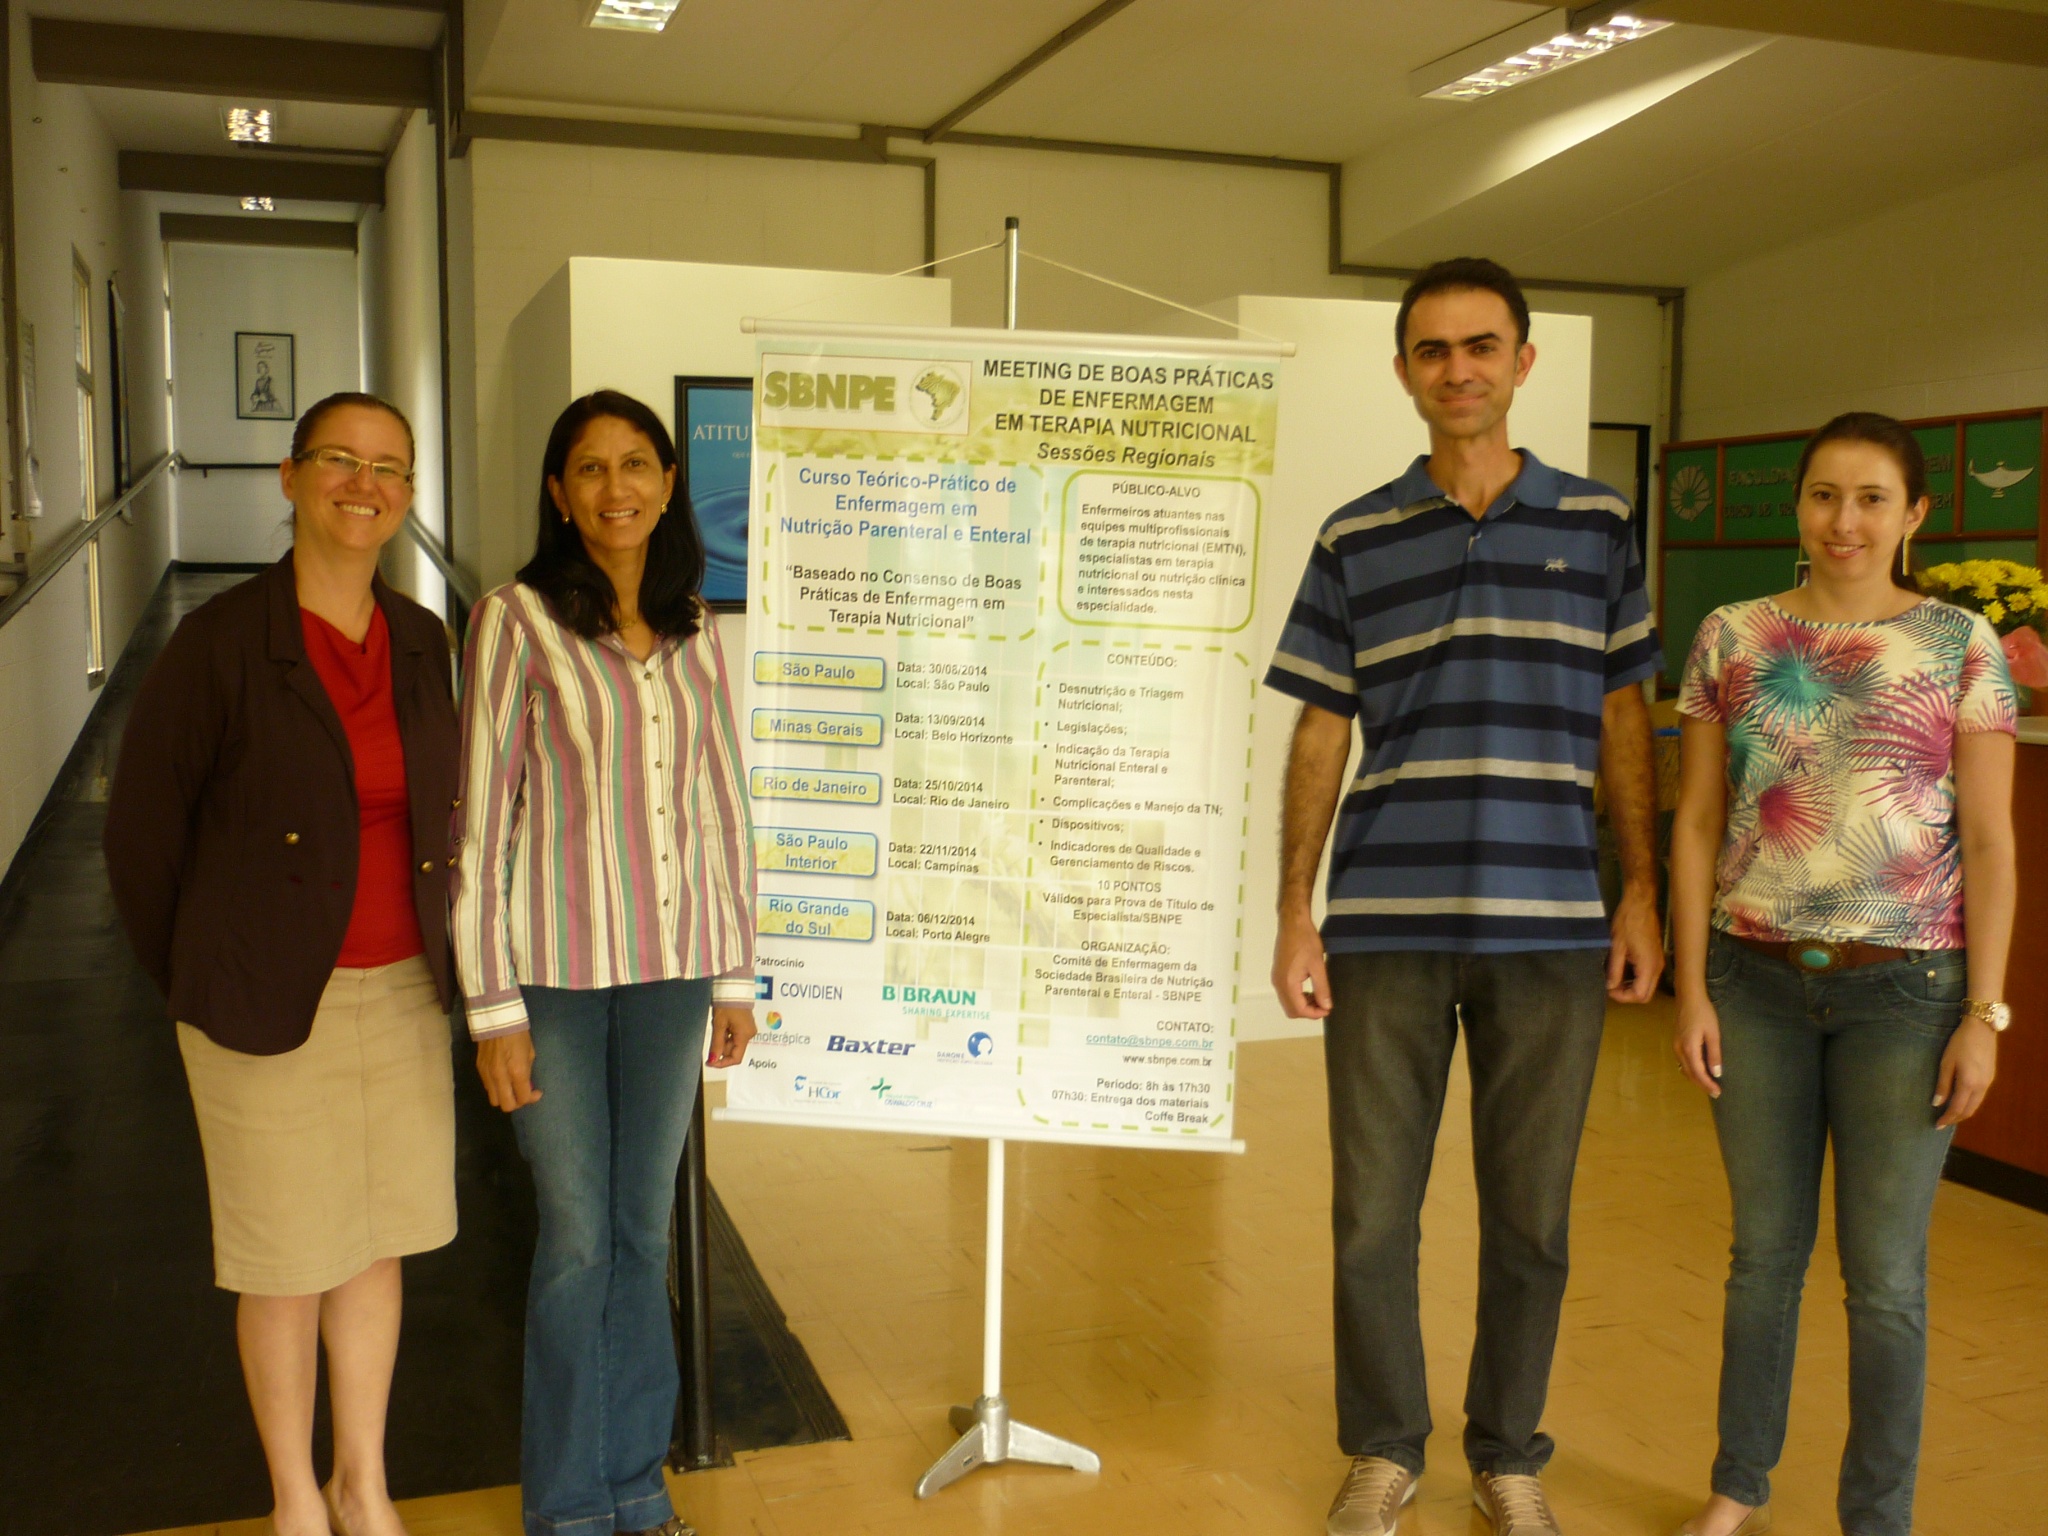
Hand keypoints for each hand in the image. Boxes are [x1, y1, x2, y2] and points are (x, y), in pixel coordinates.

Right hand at [477, 1031, 539, 1112]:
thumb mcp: (530, 1053)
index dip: (531, 1099)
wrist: (497, 1019)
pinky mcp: (479, 1070)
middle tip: (523, 1093)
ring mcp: (487, 1075)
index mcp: (517, 1072)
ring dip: (504, 1097)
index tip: (536, 1092)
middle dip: (517, 1103)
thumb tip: (527, 1085)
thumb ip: (527, 1072)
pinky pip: (487, 1088)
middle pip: (506, 1106)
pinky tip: (503, 1080)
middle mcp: (500, 1077)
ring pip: (494, 1100)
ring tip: (512, 1088)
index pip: (522, 1098)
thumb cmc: (519, 1034)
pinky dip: (496, 1088)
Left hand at [707, 1005, 755, 1067]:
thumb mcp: (719, 1025)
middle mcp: (749, 1034)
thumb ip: (716, 1044)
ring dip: (722, 1039)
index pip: (736, 1058)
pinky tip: (722, 1024)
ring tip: (717, 1024)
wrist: (734, 987)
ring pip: (733, 1043)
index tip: (709, 1062)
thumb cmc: (727, 1004)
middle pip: (734, 1050)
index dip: (722, 1063)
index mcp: (745, 1035)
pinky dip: (726, 1034)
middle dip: (720, 1047)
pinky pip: (735, 1035)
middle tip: (712, 1034)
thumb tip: (712, 1060)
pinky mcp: (745, 1025)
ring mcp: (748, 1029)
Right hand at [1272, 907, 1332, 1019]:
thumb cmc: (1306, 941)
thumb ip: (1322, 988)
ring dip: (1303, 1004)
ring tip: (1318, 996)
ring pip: (1288, 1003)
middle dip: (1308, 1011)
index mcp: (1288, 983)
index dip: (1314, 1014)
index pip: (1299, 1010)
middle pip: (1291, 1010)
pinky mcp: (1278, 973)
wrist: (1292, 923)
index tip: (1328, 1009)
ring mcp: (1276, 978)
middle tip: (1324, 1004)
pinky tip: (1309, 988)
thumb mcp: (1318, 965)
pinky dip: (1297, 996)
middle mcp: (1278, 983)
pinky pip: (1286, 993)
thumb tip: (1326, 1006)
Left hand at [1607, 887, 1663, 1003]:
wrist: (1640, 903)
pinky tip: (1623, 972)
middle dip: (1628, 995)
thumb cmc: (1627, 922)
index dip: (1622, 997)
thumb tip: (1609, 986)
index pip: (1639, 995)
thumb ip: (1614, 970)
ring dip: (1632, 988)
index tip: (1608, 989)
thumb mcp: (1617, 947)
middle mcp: (1657, 968)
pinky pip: (1648, 976)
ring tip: (1614, 981)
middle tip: (1611, 987)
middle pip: (1645, 995)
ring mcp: (1658, 962)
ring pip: (1648, 986)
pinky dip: (1636, 979)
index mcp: (1648, 966)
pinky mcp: (1656, 957)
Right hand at [1673, 993, 1722, 1097]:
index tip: (1717, 1092)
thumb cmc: (1704, 1013)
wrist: (1689, 997)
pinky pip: (1683, 1062)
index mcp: (1689, 1048)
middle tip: (1715, 1092)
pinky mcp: (1677, 1042)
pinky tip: (1699, 1070)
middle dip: (1702, 1084)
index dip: (1707, 1084)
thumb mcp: (1713, 1033)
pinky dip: (1691, 1070)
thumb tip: (1717, 1073)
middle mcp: (1680, 1050)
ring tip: (1708, 1084)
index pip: (1698, 1073)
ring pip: (1684, 1068)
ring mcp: (1676, 1046)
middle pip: (1689, 1073)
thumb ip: (1714, 1054)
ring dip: (1696, 1078)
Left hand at [1934, 1016, 1997, 1127]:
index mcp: (1969, 1083)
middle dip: (1956, 1118)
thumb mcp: (1946, 1062)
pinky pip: (1980, 1097)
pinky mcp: (1991, 1077)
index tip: (1937, 1125)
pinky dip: (1970, 1103)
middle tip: (1942, 1122)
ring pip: (1976, 1105)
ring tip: (1950, 1114)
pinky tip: (1961, 1101)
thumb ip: (1943, 1084)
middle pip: (1969, 1111)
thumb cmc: (1960, 1043)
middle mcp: (1981, 1086)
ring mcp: (1988, 1082)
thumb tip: (1937, 1104)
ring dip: (1963, 1112)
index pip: (1957, 1109)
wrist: (1981, 1028)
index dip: (1947, 1119)